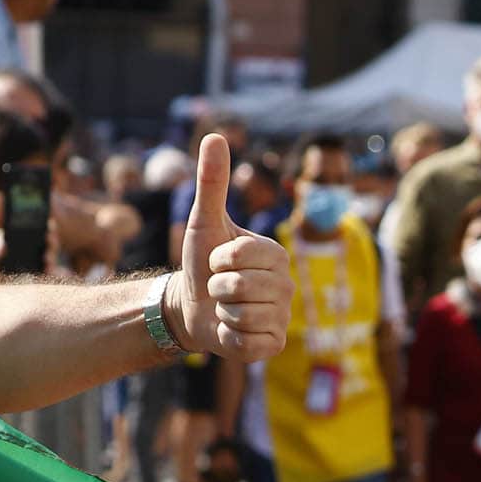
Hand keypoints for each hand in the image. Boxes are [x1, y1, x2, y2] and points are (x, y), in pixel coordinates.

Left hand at [165, 134, 293, 360]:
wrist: (193, 307)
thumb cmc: (202, 262)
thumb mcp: (204, 221)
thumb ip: (211, 181)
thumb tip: (216, 135)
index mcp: (276, 254)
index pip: (240, 256)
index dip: (217, 259)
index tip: (218, 261)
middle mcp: (287, 286)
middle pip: (239, 286)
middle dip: (216, 286)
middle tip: (218, 286)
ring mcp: (282, 317)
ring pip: (240, 314)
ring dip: (220, 311)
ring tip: (224, 306)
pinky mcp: (273, 345)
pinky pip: (246, 341)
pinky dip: (228, 336)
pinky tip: (231, 328)